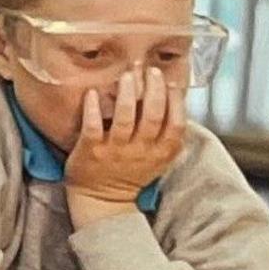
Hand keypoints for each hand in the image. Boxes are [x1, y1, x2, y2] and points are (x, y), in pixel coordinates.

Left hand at [65, 65, 189, 219]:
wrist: (102, 200)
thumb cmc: (130, 171)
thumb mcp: (157, 158)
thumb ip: (166, 135)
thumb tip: (174, 100)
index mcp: (160, 153)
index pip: (177, 126)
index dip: (176, 102)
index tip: (171, 81)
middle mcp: (141, 151)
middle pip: (154, 117)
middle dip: (154, 91)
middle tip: (150, 69)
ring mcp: (115, 151)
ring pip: (125, 119)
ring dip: (127, 95)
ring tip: (127, 75)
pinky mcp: (91, 151)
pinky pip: (93, 127)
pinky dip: (93, 109)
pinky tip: (92, 92)